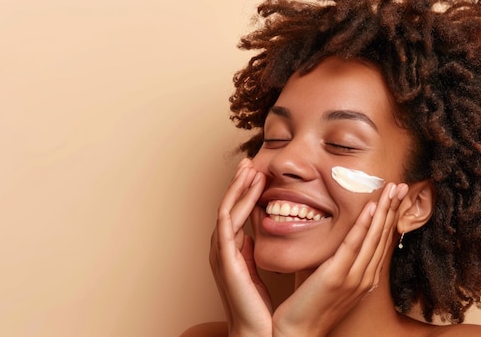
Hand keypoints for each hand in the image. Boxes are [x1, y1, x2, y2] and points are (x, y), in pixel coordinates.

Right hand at [209, 158, 272, 336]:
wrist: (257, 331)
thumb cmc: (259, 305)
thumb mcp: (256, 270)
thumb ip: (250, 251)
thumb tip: (252, 234)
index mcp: (230, 250)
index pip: (235, 213)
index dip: (243, 192)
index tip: (255, 172)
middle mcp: (222, 248)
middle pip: (227, 206)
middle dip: (237, 182)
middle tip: (249, 161)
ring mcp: (221, 252)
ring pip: (226, 209)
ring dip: (238, 186)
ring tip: (250, 167)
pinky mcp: (226, 258)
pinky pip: (229, 221)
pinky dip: (239, 201)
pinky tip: (249, 186)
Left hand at [271, 182, 408, 336]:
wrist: (297, 332)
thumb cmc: (309, 305)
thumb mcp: (330, 278)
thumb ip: (339, 260)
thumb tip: (338, 242)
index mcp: (365, 278)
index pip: (382, 241)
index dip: (390, 217)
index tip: (395, 196)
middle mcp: (365, 277)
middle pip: (383, 236)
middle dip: (393, 209)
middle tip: (402, 186)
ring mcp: (353, 278)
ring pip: (374, 237)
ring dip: (384, 211)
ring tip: (392, 189)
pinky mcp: (337, 277)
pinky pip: (353, 246)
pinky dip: (363, 226)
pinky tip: (370, 208)